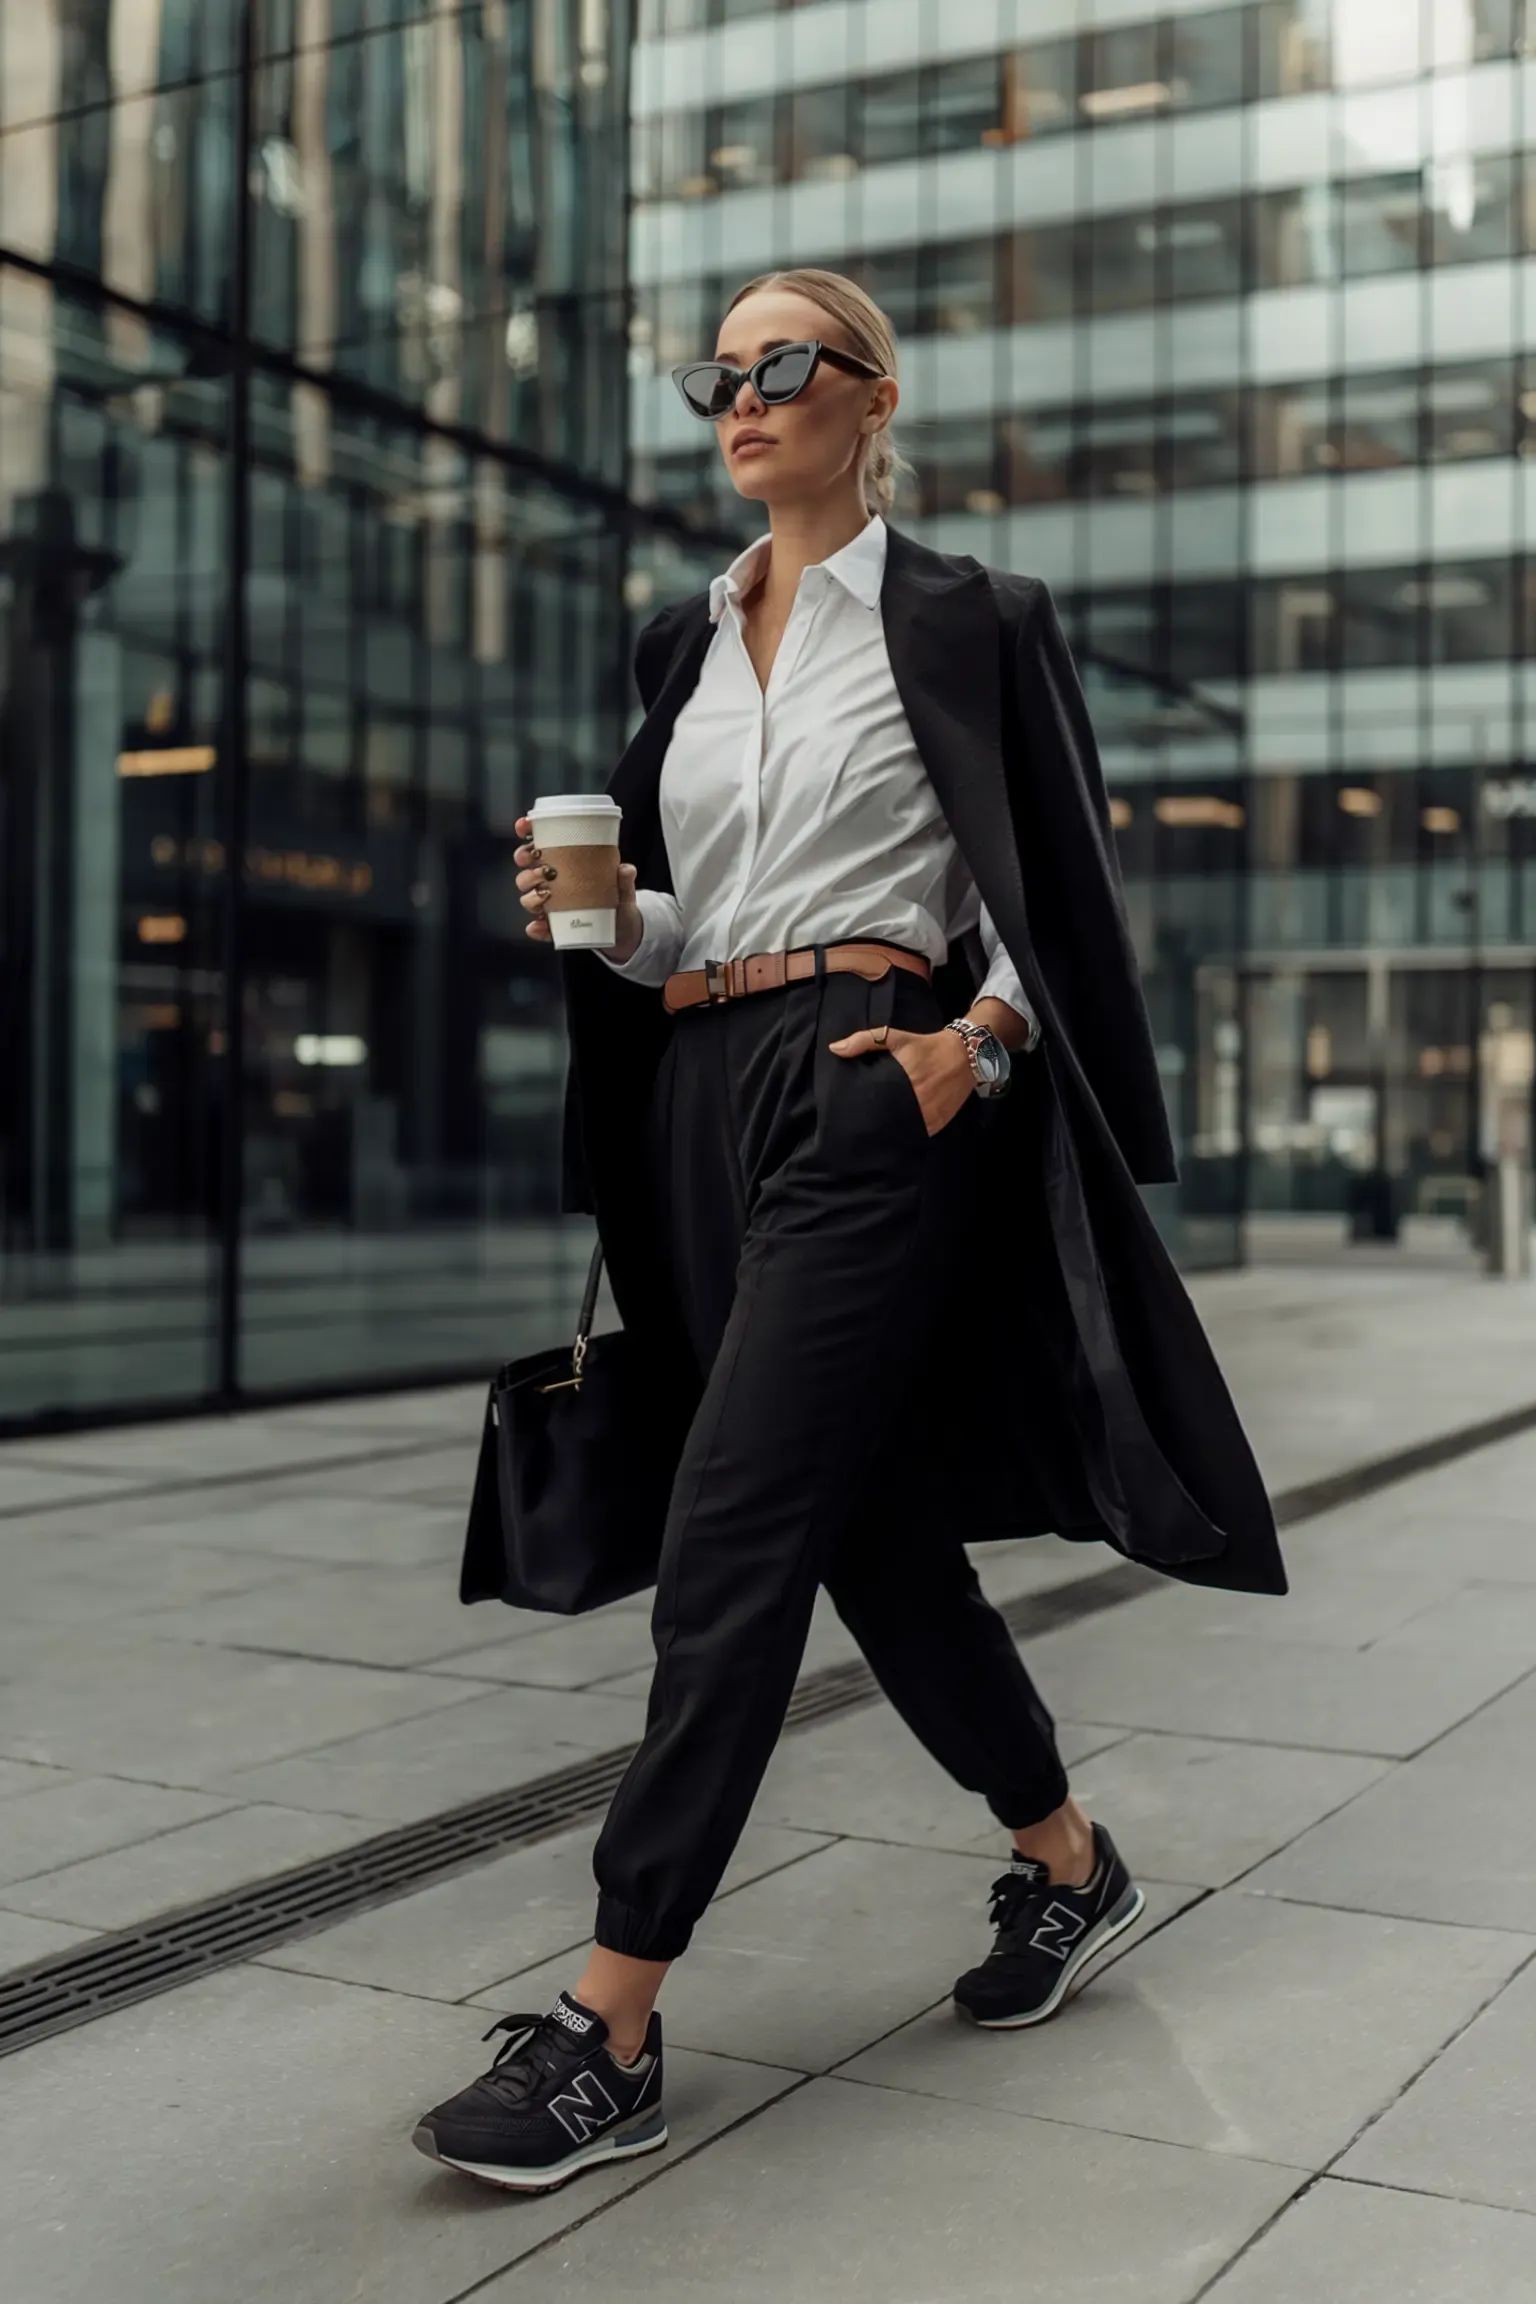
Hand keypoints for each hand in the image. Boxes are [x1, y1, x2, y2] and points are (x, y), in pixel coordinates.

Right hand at [513, 816, 641, 958]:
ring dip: (531, 894)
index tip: (524, 826)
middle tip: (541, 865)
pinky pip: (538, 928)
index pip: (537, 843)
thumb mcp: (623, 887)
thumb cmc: (617, 901)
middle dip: (525, 863)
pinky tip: (538, 926)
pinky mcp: (552, 928)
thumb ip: (624, 878)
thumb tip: (626, 869)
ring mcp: (549, 906)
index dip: (526, 831)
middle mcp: (550, 883)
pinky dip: (536, 928)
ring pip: (527, 897)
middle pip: (525, 869)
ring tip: (547, 894)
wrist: (621, 930)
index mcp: (562, 863)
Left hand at [827, 1024, 973, 1136]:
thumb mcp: (895, 1037)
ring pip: (902, 1131)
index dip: (862, 1111)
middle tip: (857, 1128)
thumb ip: (864, 1041)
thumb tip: (834, 1049)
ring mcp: (928, 1115)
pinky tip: (895, 1136)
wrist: (964, 1054)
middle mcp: (917, 1100)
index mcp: (902, 1080)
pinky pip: (918, 1134)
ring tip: (872, 1136)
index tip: (848, 1115)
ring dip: (889, 1133)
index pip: (876, 1103)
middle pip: (887, 1121)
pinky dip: (907, 1135)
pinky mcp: (938, 1123)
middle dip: (872, 1125)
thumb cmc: (925, 1045)